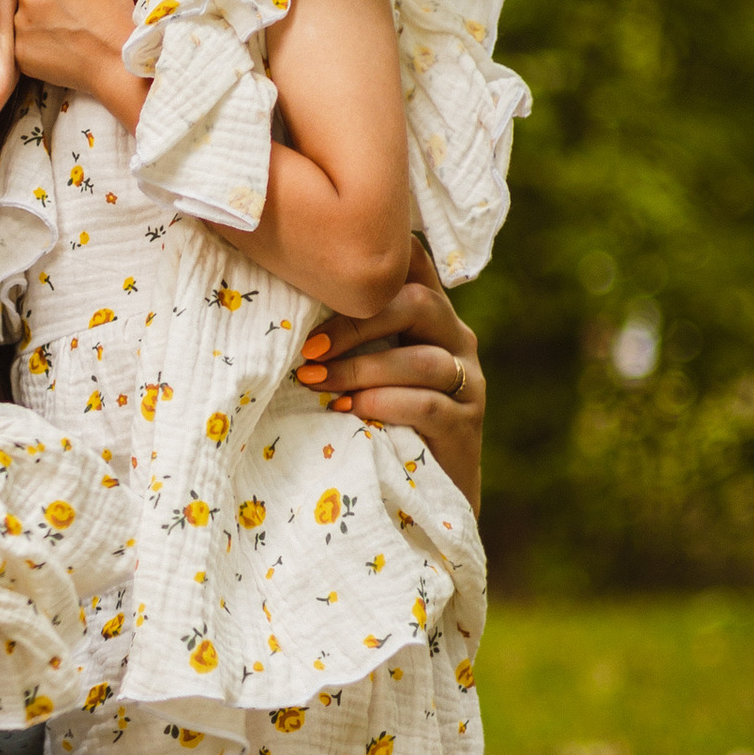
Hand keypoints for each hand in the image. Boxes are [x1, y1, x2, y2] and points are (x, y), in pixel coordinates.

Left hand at [11, 0, 141, 108]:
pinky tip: (60, 50)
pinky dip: (38, 47)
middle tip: (72, 18)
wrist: (117, 62)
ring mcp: (20, 24)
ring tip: (68, 35)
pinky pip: (24, 44)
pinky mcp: (18, 51)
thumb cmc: (117, 11)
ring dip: (40, 24)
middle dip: (46, 3)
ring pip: (24, 18)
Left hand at [294, 244, 484, 510]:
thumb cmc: (378, 420)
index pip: (416, 265)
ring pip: (422, 359)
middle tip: (310, 349)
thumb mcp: (364, 367)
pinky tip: (348, 410)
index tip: (324, 274)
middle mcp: (458, 339)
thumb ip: (349, 333)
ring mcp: (469, 382)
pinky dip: (383, 404)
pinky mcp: (468, 424)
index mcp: (431, 316)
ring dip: (361, 369)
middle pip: (418, 304)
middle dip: (358, 322)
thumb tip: (284, 298)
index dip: (380, 258)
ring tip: (317, 383)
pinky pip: (429, 404)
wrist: (422, 496)